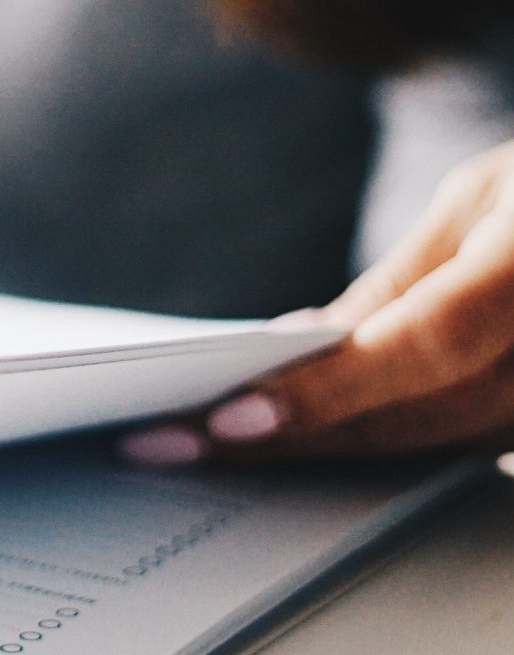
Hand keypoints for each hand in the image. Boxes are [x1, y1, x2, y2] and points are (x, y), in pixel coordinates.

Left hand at [119, 142, 513, 467]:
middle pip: (418, 417)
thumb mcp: (484, 199)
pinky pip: (469, 451)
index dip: (328, 390)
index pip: (426, 345)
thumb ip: (404, 280)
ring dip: (324, 456)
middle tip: (172, 445)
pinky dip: (385, 448)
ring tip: (210, 451)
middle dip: (291, 438)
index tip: (229, 419)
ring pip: (438, 449)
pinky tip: (305, 445)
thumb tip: (308, 343)